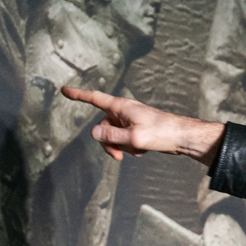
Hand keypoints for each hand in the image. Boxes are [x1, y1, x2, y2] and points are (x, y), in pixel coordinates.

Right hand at [60, 86, 224, 165]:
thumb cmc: (161, 133)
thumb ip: (111, 136)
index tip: (65, 90)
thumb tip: (93, 133)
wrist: (181, 137)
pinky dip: (130, 147)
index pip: (94, 99)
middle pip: (102, 126)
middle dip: (108, 142)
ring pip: (112, 136)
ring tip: (137, 150)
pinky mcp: (136, 129)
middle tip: (120, 154)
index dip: (78, 95)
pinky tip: (142, 150)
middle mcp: (123, 111)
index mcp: (121, 107)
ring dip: (121, 146)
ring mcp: (129, 120)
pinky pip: (123, 140)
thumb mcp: (133, 138)